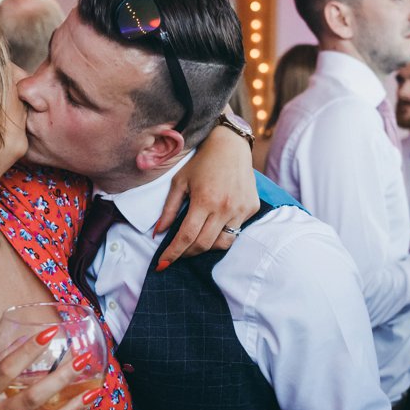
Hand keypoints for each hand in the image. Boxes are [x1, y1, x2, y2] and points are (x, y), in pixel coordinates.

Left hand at [154, 124, 258, 268]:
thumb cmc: (202, 162)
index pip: (186, 236)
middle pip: (203, 244)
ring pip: (222, 243)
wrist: (231, 144)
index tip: (163, 264)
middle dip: (187, 254)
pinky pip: (236, 230)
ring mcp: (241, 209)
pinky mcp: (252, 208)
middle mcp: (225, 207)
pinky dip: (223, 233)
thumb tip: (158, 233)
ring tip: (196, 240)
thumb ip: (169, 209)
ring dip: (207, 246)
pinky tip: (215, 224)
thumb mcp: (179, 182)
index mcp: (204, 200)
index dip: (173, 253)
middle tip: (177, 253)